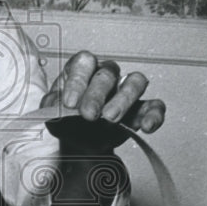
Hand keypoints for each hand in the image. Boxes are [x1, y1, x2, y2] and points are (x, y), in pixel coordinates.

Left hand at [42, 52, 164, 150]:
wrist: (80, 142)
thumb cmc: (67, 120)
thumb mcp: (52, 113)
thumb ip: (52, 106)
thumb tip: (57, 106)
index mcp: (82, 71)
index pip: (83, 62)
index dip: (77, 80)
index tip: (70, 104)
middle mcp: (106, 76)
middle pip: (107, 73)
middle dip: (97, 95)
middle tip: (88, 115)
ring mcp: (125, 90)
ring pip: (135, 82)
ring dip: (124, 99)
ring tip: (110, 119)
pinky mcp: (141, 108)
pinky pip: (154, 105)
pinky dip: (153, 115)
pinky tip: (146, 126)